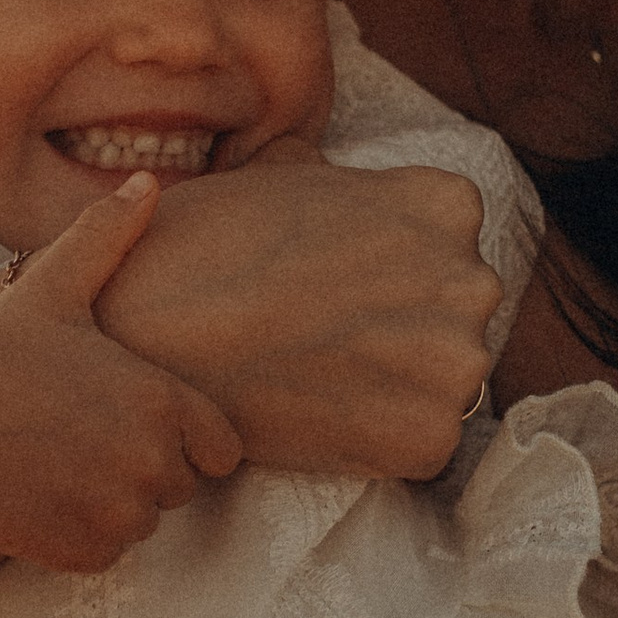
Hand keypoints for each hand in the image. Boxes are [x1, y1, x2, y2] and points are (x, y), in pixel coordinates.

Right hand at [0, 177, 242, 571]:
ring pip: (142, 523)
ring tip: (53, 465)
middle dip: (141, 470)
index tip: (129, 420)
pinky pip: (105, 553)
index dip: (184, 437)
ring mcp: (118, 513)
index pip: (221, 447)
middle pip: (180, 487)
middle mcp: (151, 461)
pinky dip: (78, 536)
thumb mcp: (50, 290)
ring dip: (110, 504)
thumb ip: (107, 237)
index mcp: (161, 400)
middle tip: (77, 438)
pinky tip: (35, 496)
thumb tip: (149, 182)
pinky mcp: (84, 553)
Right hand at [92, 148, 498, 479]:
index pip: (450, 246)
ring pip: (444, 384)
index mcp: (447, 205)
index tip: (341, 288)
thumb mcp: (283, 170)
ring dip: (394, 389)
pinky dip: (375, 442)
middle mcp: (470, 278)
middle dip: (404, 330)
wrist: (147, 324)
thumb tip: (330, 174)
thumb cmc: (203, 241)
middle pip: (455, 316)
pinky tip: (319, 417)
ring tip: (319, 379)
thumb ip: (340, 176)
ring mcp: (456, 362)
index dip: (391, 272)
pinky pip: (421, 447)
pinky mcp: (429, 436)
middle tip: (328, 340)